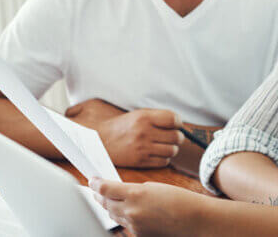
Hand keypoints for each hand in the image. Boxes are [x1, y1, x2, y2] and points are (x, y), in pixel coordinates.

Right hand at [65, 99, 183, 167]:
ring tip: (163, 146)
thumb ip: (157, 117)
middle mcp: (145, 132)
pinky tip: (156, 154)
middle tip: (171, 136)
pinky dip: (163, 159)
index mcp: (145, 117)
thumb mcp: (138, 115)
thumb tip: (178, 122)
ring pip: (172, 150)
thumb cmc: (120, 126)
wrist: (99, 140)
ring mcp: (143, 148)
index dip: (178, 122)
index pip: (174, 119)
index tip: (175, 124)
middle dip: (177, 137)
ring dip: (171, 149)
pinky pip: (163, 162)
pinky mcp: (140, 161)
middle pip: (176, 136)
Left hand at [89, 177, 206, 235]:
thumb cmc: (179, 200)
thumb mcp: (154, 187)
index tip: (92, 180)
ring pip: (113, 215)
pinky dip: (124, 218)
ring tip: (106, 200)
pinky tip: (125, 212)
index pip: (106, 189)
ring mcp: (134, 225)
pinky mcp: (139, 235)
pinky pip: (126, 225)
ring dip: (109, 207)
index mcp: (135, 194)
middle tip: (95, 190)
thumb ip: (134, 189)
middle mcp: (131, 211)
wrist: (194, 220)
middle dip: (99, 196)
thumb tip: (121, 192)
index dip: (95, 184)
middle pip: (106, 203)